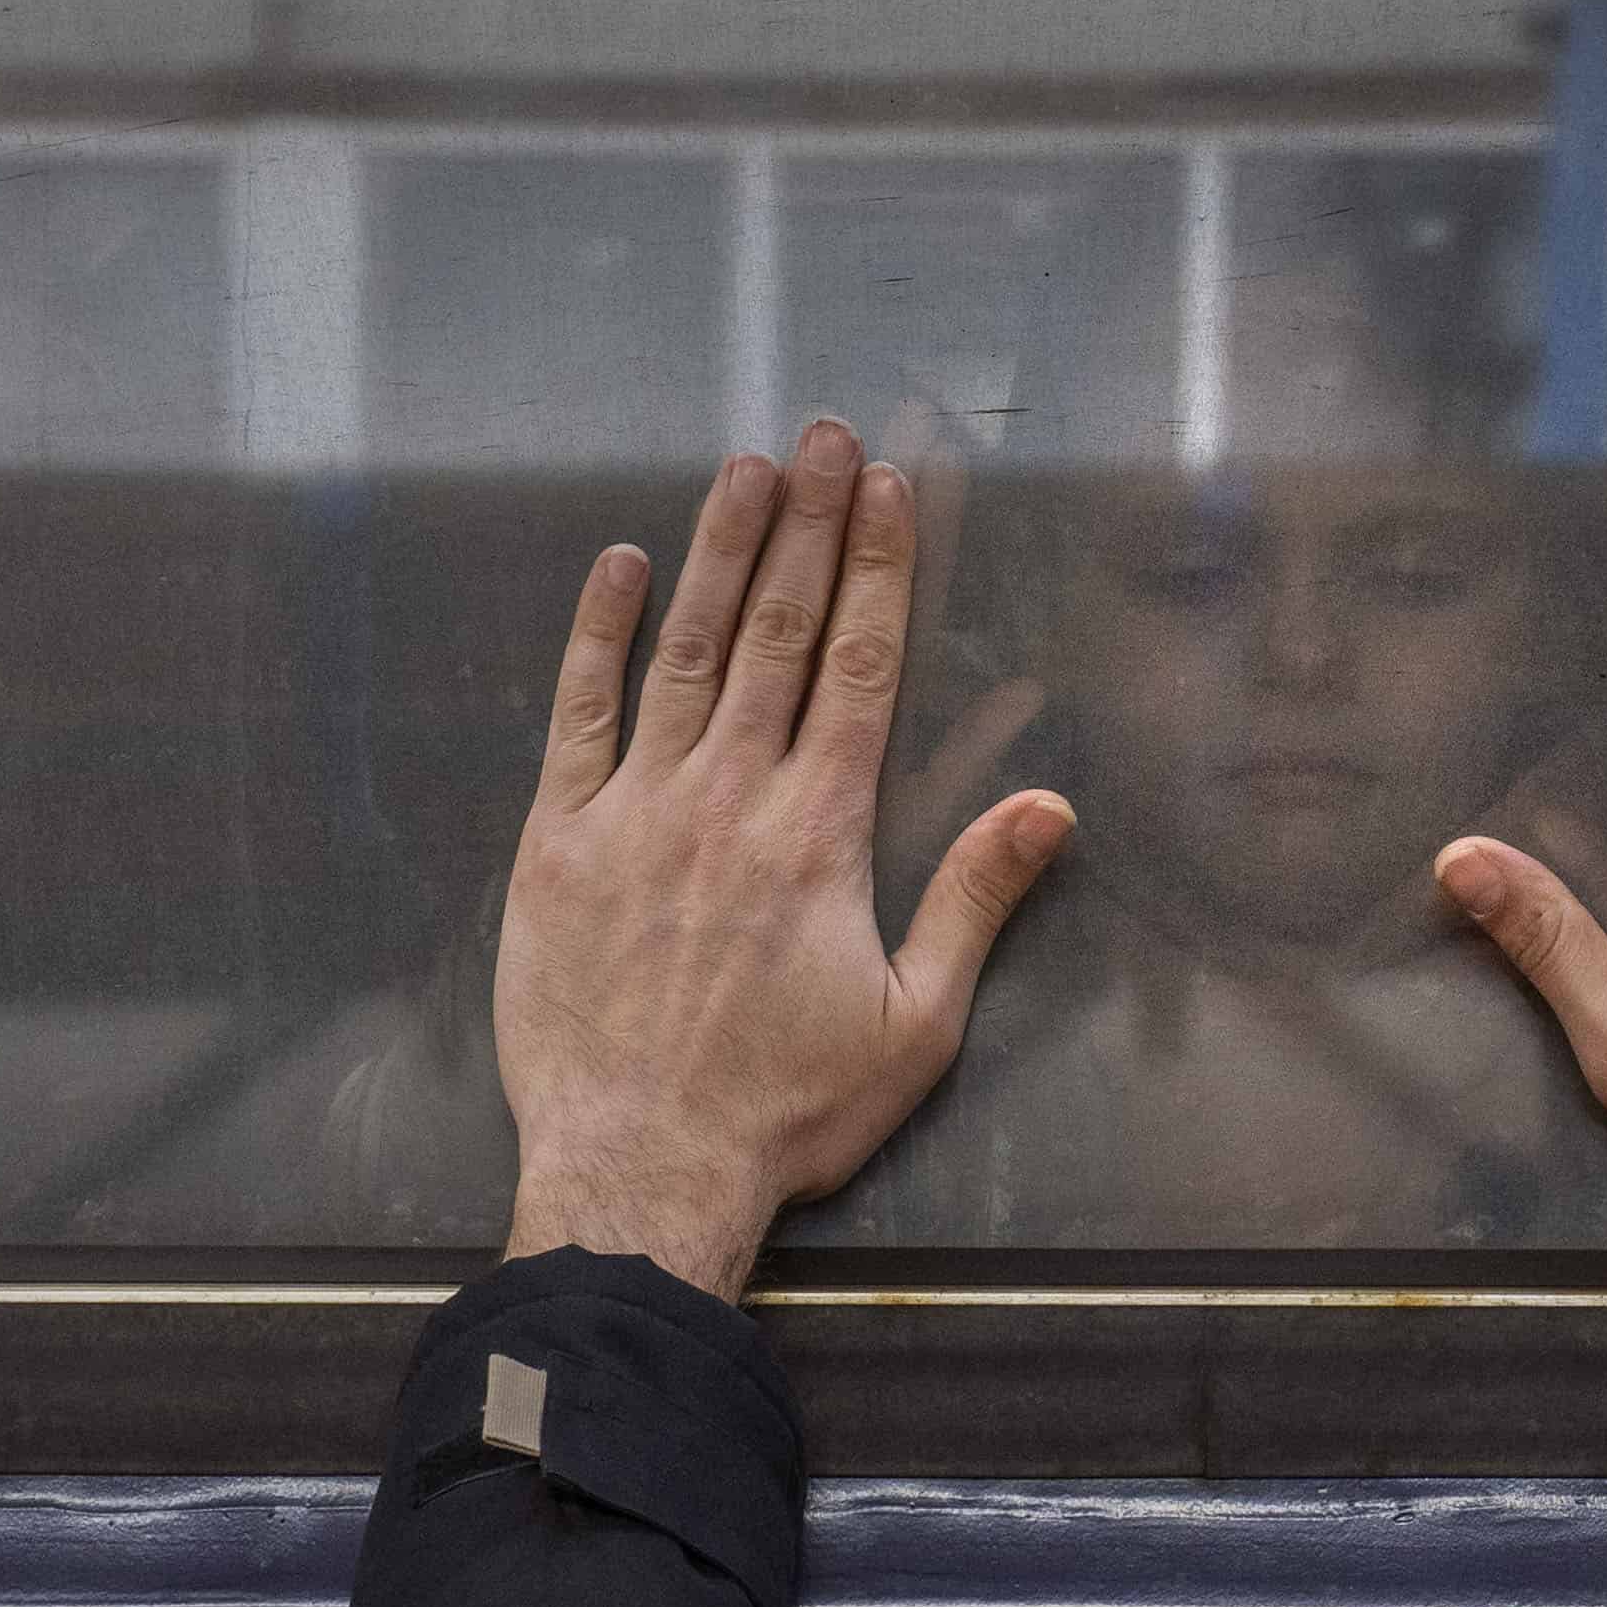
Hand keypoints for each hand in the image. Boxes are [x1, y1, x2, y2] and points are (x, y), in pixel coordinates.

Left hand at [494, 419, 1076, 1300]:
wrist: (640, 1171)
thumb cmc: (784, 1113)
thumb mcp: (915, 1025)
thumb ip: (976, 900)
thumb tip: (1050, 807)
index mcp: (819, 834)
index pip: (856, 666)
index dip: (877, 568)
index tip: (888, 487)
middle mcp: (729, 799)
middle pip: (775, 632)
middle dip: (805, 526)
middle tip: (822, 435)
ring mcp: (635, 811)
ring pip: (683, 652)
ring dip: (717, 550)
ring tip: (745, 467)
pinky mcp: (556, 844)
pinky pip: (578, 715)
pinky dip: (600, 635)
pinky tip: (620, 566)